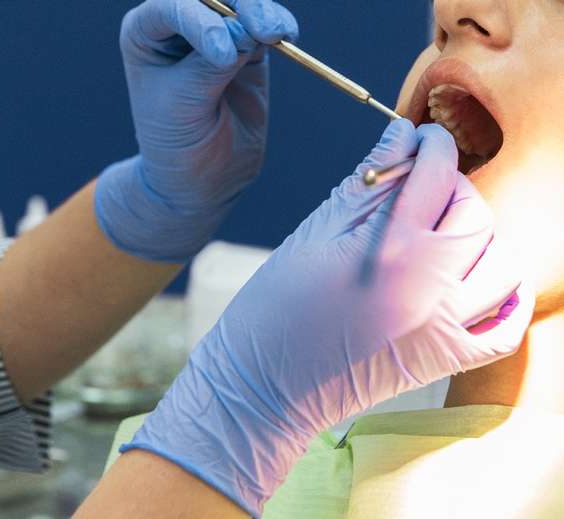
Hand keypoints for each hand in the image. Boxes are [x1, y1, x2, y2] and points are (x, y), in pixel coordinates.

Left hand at [95, 0, 297, 261]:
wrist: (200, 177)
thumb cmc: (175, 141)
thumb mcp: (184, 104)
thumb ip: (210, 66)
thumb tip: (245, 28)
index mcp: (145, 32)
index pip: (171, 6)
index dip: (199, 22)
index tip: (223, 58)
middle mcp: (178, 24)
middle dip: (238, 6)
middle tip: (261, 31)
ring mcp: (215, 32)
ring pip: (241, 4)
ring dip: (261, 11)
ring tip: (277, 34)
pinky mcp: (247, 46)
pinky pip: (264, 24)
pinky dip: (277, 24)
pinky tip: (286, 34)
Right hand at [120, 119, 533, 515]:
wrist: (260, 387)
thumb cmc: (273, 308)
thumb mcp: (312, 236)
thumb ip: (364, 185)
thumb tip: (399, 134)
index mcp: (388, 250)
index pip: (436, 175)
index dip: (432, 145)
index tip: (422, 136)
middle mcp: (427, 288)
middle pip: (476, 216)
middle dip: (456, 188)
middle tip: (424, 187)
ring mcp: (442, 330)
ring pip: (504, 266)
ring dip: (483, 239)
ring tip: (447, 234)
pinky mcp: (442, 363)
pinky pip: (504, 331)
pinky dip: (509, 300)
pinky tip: (490, 280)